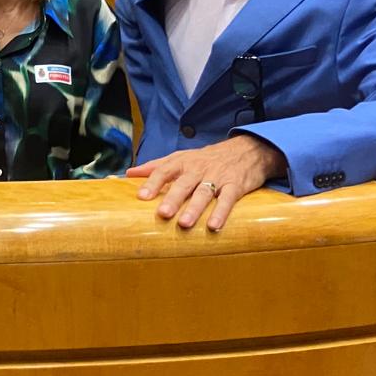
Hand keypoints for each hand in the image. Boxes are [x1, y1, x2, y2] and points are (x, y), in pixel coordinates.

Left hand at [125, 135, 283, 231]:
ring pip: (204, 193)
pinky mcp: (236, 185)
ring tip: (184, 224)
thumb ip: (155, 166)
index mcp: (182, 162)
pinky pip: (228, 199)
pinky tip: (214, 225)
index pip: (164, 170)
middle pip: (183, 184)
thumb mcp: (181, 157)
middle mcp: (198, 169)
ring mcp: (217, 177)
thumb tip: (128, 174)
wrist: (246, 150)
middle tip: (163, 214)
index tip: (141, 196)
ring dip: (194, 209)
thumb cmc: (207, 158)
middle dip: (173, 199)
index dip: (152, 183)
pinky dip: (221, 212)